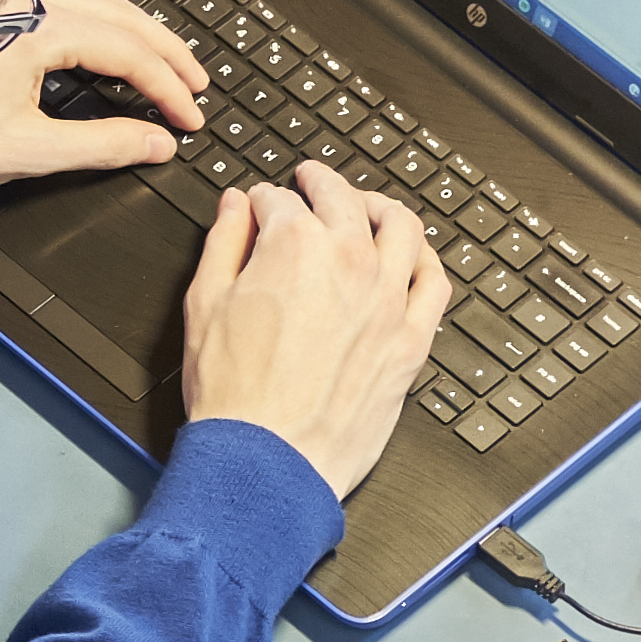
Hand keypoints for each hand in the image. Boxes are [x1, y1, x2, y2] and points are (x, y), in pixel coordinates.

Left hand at [0, 0, 200, 196]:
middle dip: (164, 49)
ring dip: (135, 27)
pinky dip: (101, 16)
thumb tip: (155, 141)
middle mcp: (20, 3)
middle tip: (196, 83)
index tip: (190, 117)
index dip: (166, 86)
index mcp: (32, 31)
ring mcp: (5, 1)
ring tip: (164, 60)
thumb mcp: (26, 152)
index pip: (125, 51)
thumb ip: (100, 145)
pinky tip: (108, 35)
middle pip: (117, 13)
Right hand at [178, 160, 448, 497]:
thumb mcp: (204, 305)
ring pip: (401, 225)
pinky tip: (411, 256)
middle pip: (342, 198)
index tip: (256, 208)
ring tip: (364, 206)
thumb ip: (223, 244)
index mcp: (295, 245)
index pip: (279, 200)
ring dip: (378, 205)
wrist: (268, 460)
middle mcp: (350, 262)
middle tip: (308, 181)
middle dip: (319, 182)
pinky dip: (424, 258)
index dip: (261, 201)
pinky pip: (435, 281)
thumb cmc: (235, 395)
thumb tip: (233, 208)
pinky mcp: (412, 339)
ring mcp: (389, 299)